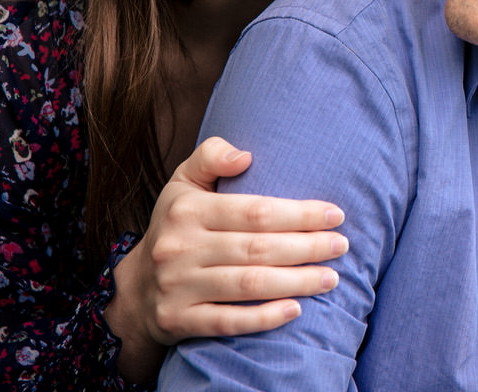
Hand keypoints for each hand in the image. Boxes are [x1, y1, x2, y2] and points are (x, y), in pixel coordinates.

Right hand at [104, 137, 348, 381]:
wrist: (135, 288)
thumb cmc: (177, 226)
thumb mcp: (184, 183)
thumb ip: (211, 156)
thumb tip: (245, 156)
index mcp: (187, 210)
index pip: (255, 211)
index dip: (300, 214)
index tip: (336, 215)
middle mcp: (180, 248)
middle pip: (257, 248)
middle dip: (307, 247)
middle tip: (342, 246)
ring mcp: (177, 287)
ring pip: (248, 285)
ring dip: (296, 281)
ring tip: (331, 278)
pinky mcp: (177, 321)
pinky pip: (227, 321)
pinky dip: (263, 317)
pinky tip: (296, 310)